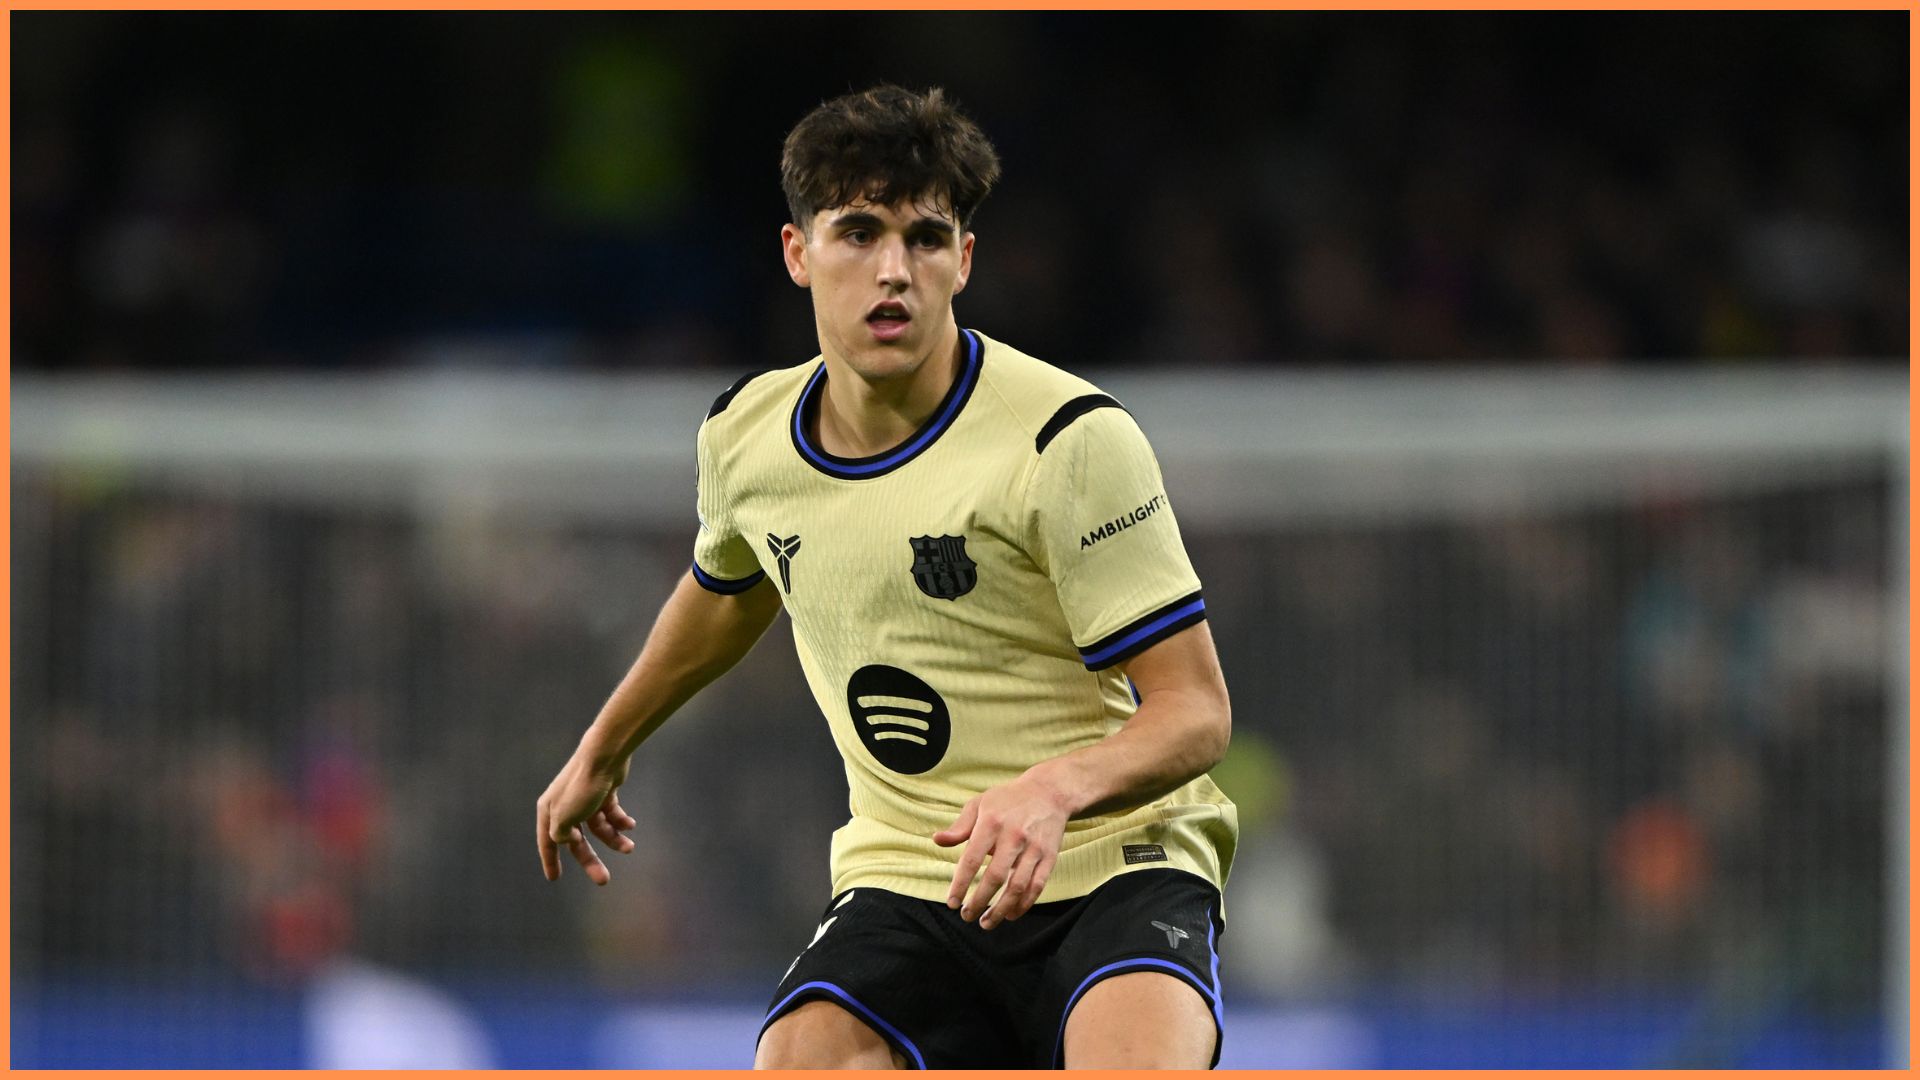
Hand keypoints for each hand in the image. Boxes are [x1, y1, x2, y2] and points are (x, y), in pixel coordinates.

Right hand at [537, 750, 636, 884]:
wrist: (605, 757)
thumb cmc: (581, 787)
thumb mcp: (564, 818)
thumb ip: (560, 835)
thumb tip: (566, 841)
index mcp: (550, 811)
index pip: (547, 842)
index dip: (550, 861)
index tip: (554, 878)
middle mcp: (565, 805)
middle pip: (578, 841)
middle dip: (591, 860)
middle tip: (603, 880)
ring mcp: (585, 799)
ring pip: (599, 829)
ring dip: (613, 840)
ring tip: (629, 847)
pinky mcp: (603, 792)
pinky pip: (612, 814)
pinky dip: (621, 821)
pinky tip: (630, 825)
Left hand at [932, 771, 1070, 928]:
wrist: (1050, 791)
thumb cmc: (1008, 799)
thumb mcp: (980, 804)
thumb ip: (959, 826)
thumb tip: (937, 840)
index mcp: (991, 822)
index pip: (972, 859)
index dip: (960, 884)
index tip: (952, 903)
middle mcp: (1013, 836)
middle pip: (995, 877)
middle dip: (979, 901)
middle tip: (966, 916)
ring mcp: (1033, 848)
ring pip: (1017, 886)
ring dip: (1001, 909)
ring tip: (986, 922)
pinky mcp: (1049, 857)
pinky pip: (1037, 886)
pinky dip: (1024, 904)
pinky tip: (1011, 914)